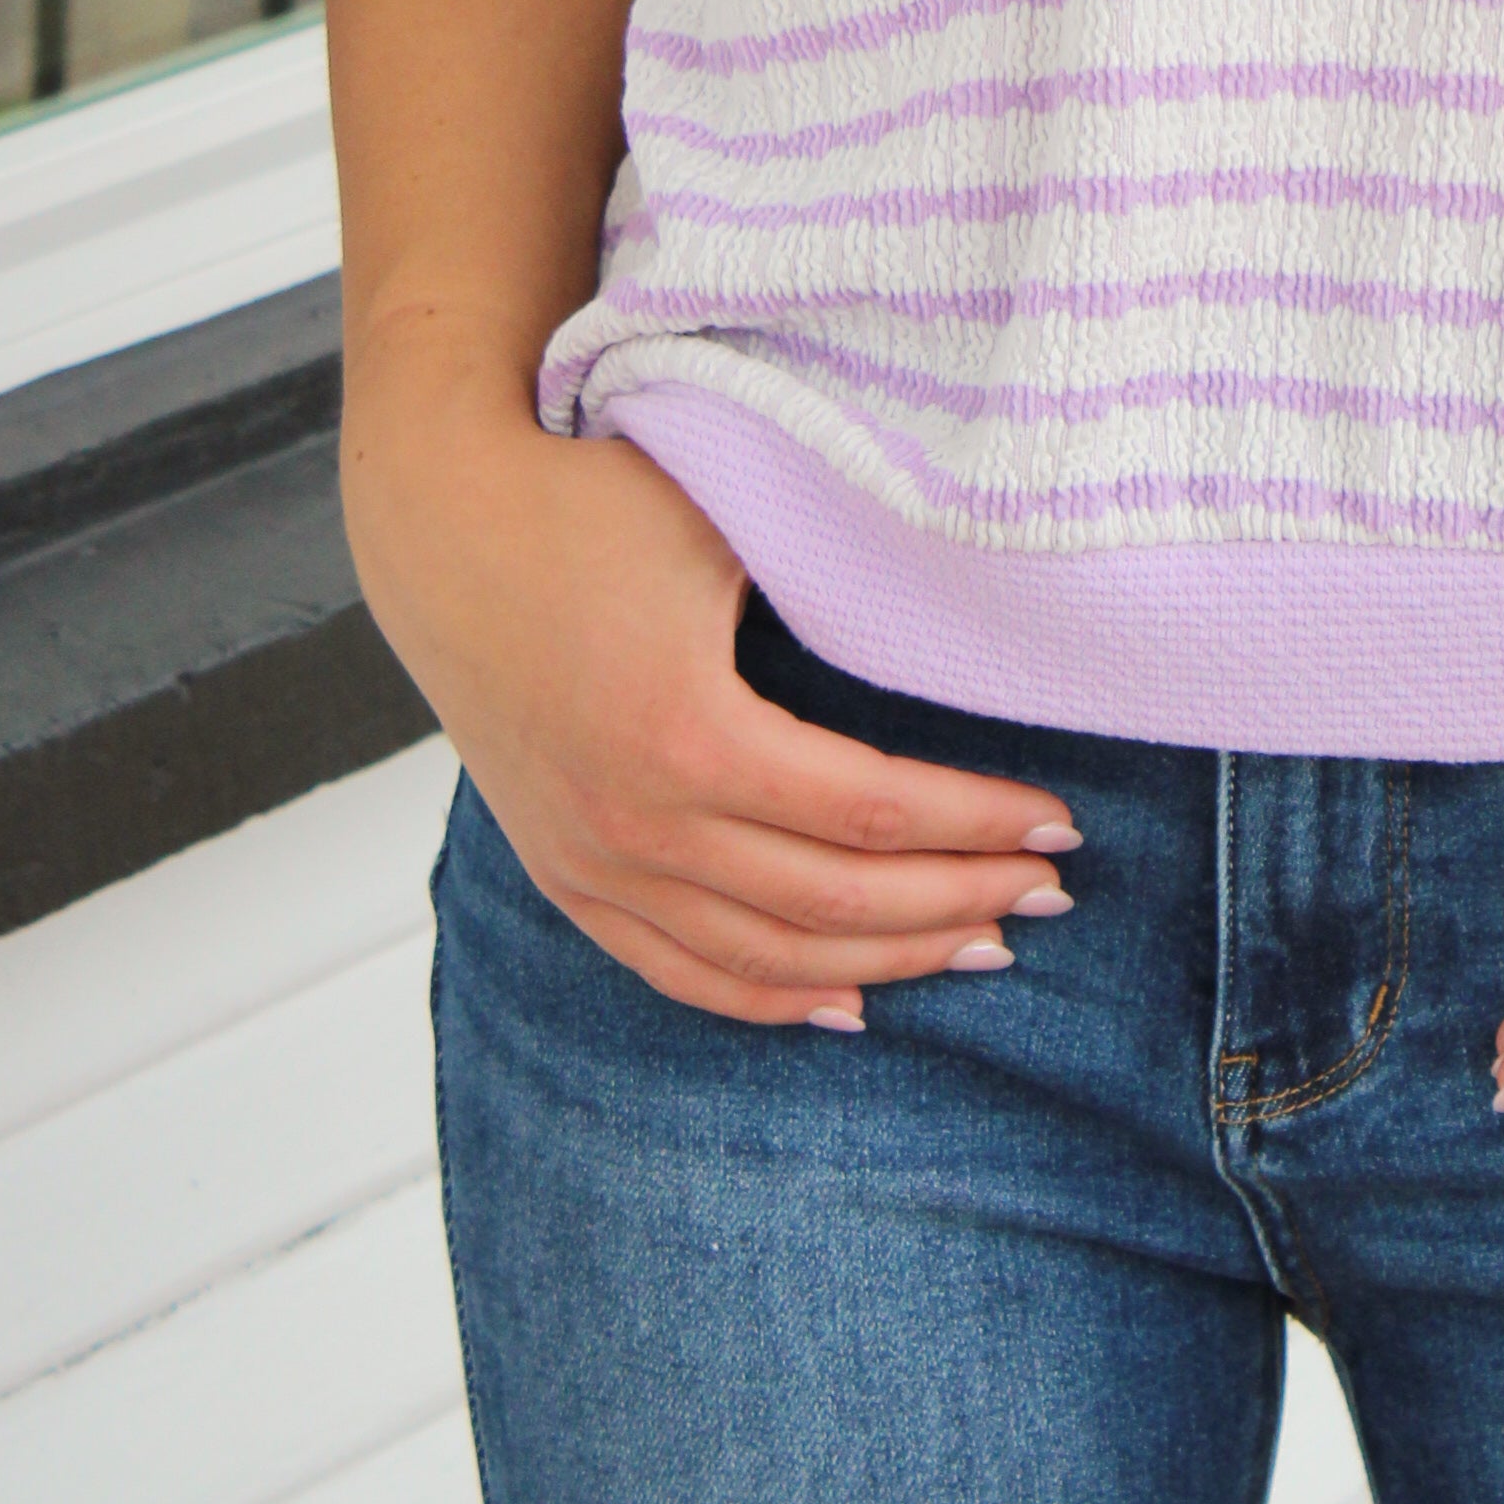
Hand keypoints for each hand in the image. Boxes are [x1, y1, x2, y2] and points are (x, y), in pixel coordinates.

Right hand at [350, 375, 1083, 1027]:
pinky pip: (681, 973)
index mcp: (688, 734)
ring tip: (983, 942)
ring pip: (768, 959)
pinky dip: (772, 998)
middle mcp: (638, 822)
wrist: (442, 529)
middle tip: (1051, 889)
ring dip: (887, 961)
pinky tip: (850, 1003)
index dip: (978, 824)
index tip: (1060, 820)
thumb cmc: (592, 500)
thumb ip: (835, 571)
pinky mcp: (567, 876)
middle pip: (835, 903)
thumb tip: (976, 603)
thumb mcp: (727, 516)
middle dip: (958, 901)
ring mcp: (594, 863)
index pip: (873, 813)